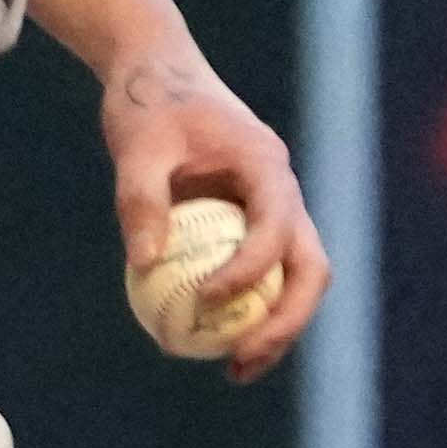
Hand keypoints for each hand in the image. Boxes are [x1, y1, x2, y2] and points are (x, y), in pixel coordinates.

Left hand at [102, 56, 330, 383]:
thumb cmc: (148, 106)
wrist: (158, 76)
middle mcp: (283, 193)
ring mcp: (274, 212)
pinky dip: (247, 313)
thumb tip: (147, 262)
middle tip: (240, 358)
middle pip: (310, 267)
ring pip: (296, 280)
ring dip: (275, 328)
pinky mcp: (254, 227)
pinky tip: (210, 346)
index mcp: (266, 166)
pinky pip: (262, 279)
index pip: (275, 227)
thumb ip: (141, 200)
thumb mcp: (136, 147)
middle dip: (286, 320)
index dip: (249, 270)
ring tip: (233, 371)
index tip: (205, 298)